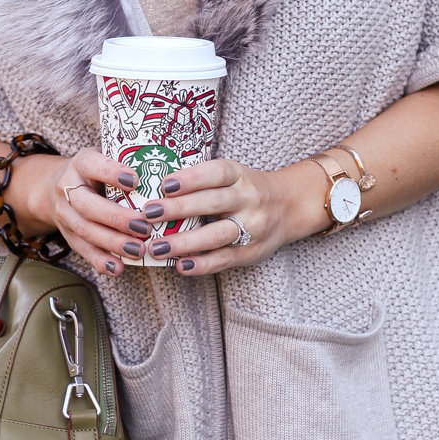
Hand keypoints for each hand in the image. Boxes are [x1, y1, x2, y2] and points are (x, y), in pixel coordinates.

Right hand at [11, 146, 141, 277]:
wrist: (58, 187)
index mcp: (80, 164)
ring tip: (138, 250)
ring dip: (113, 243)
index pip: (92, 165)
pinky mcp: (68, 235)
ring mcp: (66, 214)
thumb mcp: (105, 157)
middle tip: (144, 227)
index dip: (111, 172)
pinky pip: (83, 250)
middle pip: (87, 205)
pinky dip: (101, 261)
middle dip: (117, 218)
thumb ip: (127, 161)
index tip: (135, 180)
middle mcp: (67, 189)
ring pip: (86, 231)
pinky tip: (119, 268)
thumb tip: (166, 170)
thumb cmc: (95, 172)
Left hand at [110, 154, 317, 277]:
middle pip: (213, 203)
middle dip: (178, 209)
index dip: (191, 178)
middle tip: (148, 214)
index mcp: (240, 175)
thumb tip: (154, 189)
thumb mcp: (233, 175)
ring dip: (184, 242)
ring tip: (156, 248)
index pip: (216, 173)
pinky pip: (224, 259)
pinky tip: (180, 266)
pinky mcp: (252, 251)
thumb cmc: (246, 190)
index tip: (164, 184)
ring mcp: (252, 226)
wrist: (290, 206)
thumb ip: (202, 181)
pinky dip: (202, 264)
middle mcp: (249, 199)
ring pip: (217, 235)